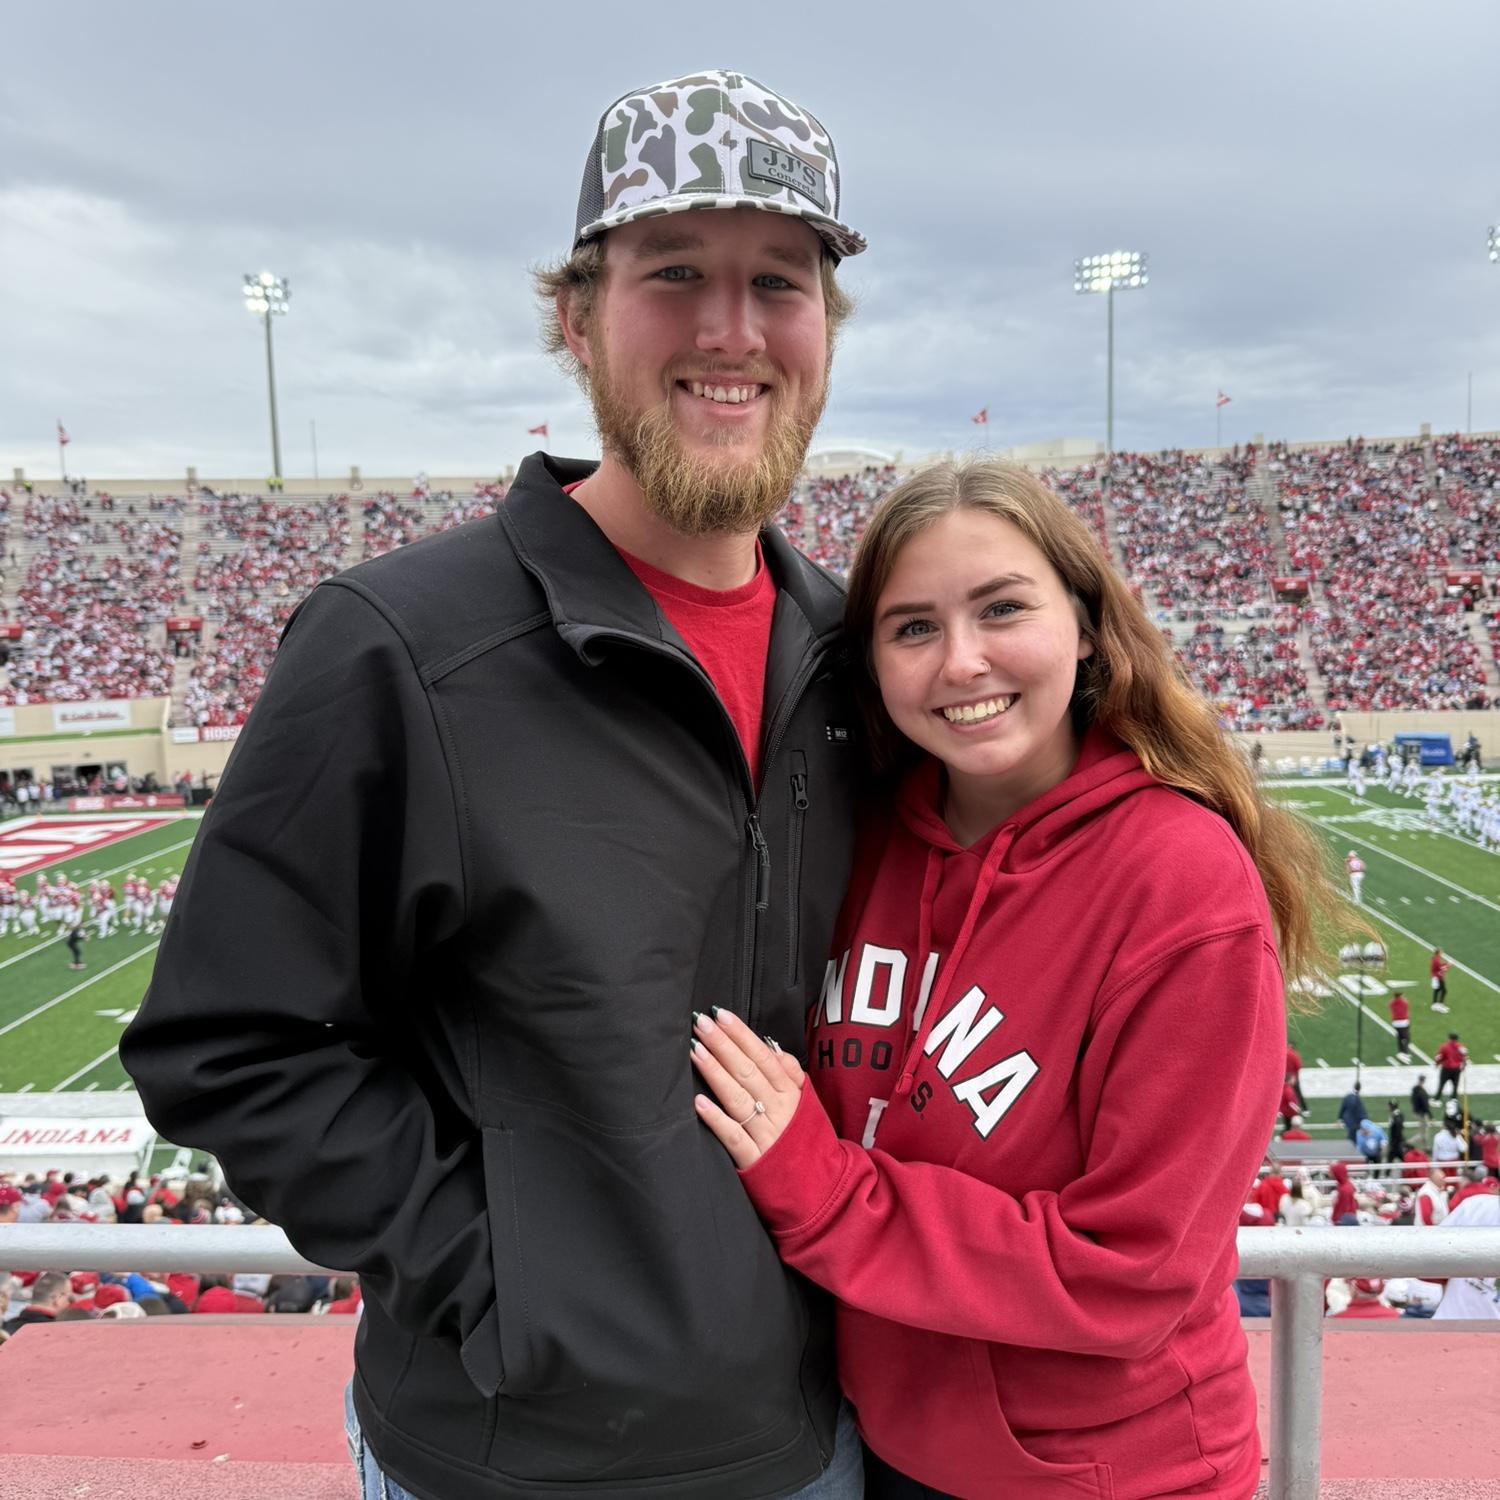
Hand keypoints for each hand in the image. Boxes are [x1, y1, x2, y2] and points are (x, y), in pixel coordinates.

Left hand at [690, 1008, 805, 1167]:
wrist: (824, 1188)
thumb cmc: (808, 1140)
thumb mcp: (807, 1103)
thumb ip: (791, 1073)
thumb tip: (770, 1045)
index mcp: (791, 1094)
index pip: (763, 1057)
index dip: (741, 1035)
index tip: (721, 1014)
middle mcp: (779, 1111)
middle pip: (748, 1072)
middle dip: (723, 1045)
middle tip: (700, 1022)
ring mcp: (766, 1136)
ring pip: (738, 1099)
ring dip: (715, 1073)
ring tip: (695, 1051)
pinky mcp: (754, 1161)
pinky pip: (734, 1138)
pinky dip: (717, 1120)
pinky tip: (698, 1103)